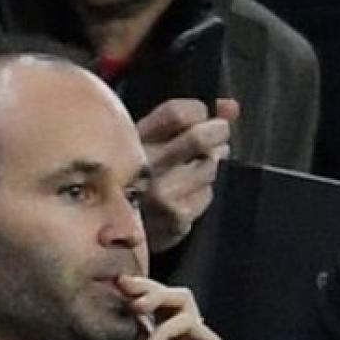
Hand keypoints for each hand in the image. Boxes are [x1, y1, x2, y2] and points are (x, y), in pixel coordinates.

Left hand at [99, 275, 227, 339]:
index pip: (150, 300)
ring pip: (183, 298)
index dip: (134, 289)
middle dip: (144, 285)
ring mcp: (196, 339)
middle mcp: (179, 333)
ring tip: (137, 311)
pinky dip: (167, 328)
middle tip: (125, 287)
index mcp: (158, 335)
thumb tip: (88, 324)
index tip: (113, 283)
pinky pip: (192, 322)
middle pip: (167, 292)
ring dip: (157, 298)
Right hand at [136, 98, 236, 251]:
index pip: (177, 114)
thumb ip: (183, 121)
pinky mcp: (176, 218)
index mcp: (129, 142)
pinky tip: (188, 192)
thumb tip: (232, 107)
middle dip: (217, 132)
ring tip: (197, 166)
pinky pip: (207, 194)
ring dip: (211, 163)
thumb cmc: (129, 178)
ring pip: (209, 166)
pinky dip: (203, 190)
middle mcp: (144, 167)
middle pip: (199, 138)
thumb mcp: (142, 142)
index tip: (202, 115)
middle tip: (218, 133)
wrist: (108, 233)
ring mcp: (162, 195)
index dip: (198, 110)